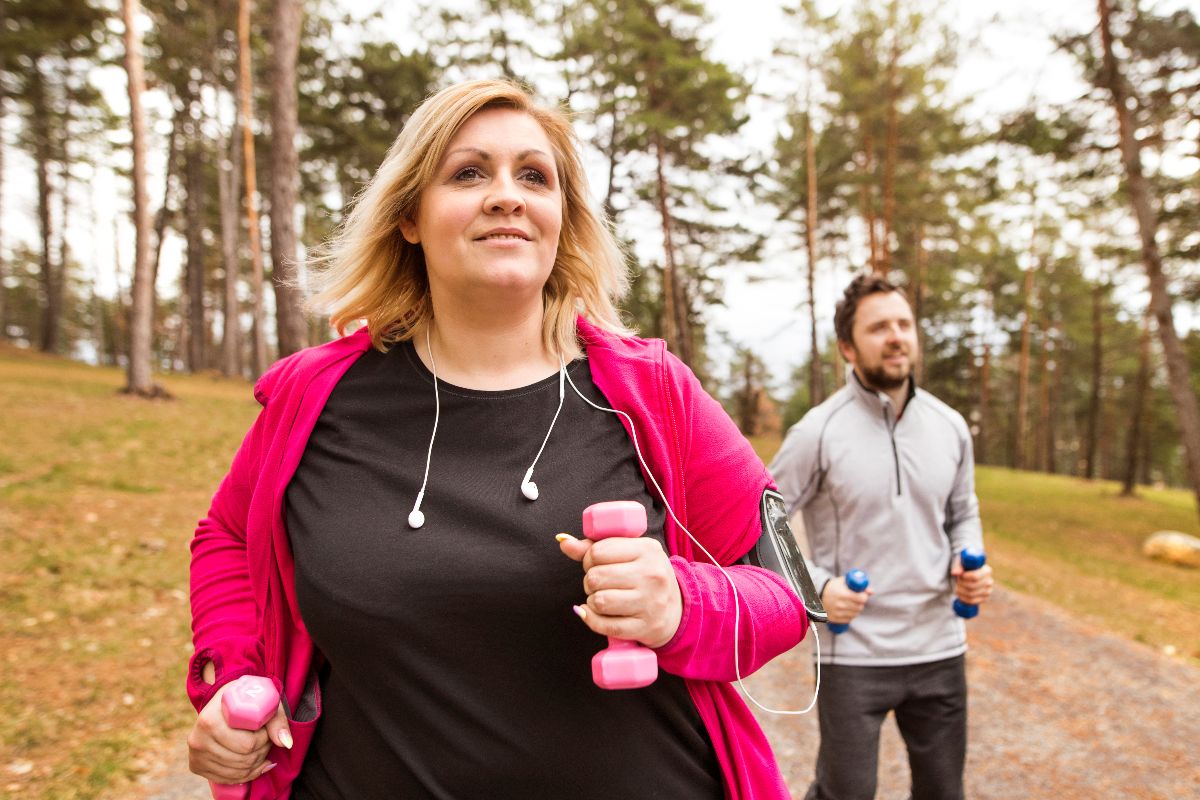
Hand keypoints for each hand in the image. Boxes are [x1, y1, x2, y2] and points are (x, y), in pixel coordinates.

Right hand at [187, 680, 290, 784]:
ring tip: (259, 746)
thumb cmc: (246, 700)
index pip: (247, 744)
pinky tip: (254, 761)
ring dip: (256, 761)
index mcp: (210, 720)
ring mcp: (196, 754)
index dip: (263, 739)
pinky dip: (247, 773)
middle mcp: (198, 739)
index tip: (265, 728)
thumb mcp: (263, 701)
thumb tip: (285, 743)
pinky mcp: (196, 766)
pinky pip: (228, 779)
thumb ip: (276, 720)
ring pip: (238, 771)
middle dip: (262, 750)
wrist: (223, 702)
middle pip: (243, 759)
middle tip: (265, 738)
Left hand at [557, 533, 681, 648]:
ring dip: (592, 601)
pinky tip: (597, 614)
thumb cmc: (645, 576)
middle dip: (590, 581)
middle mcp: (651, 574)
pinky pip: (605, 626)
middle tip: (599, 583)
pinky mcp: (645, 627)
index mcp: (647, 549)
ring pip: (599, 601)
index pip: (598, 551)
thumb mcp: (629, 553)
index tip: (596, 564)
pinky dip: (593, 620)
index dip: (589, 559)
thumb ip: (594, 546)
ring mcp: (650, 602)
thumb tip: (562, 541)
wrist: (677, 610)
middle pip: (595, 577)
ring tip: (601, 598)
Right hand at [820, 574, 871, 623]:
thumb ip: (859, 586)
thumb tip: (872, 591)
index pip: (861, 598)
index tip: (862, 594)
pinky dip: (850, 615)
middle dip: (860, 603)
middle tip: (857, 599)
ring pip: (855, 614)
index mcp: (842, 594)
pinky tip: (846, 609)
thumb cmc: (834, 587)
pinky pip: (849, 619)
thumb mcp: (844, 582)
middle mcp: (839, 604)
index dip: (864, 596)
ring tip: (850, 603)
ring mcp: (837, 613)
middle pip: (859, 607)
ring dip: (856, 609)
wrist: (817, 595)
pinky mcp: (834, 619)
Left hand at [951, 558, 993, 605]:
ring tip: (957, 587)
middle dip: (961, 584)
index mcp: (987, 570)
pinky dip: (963, 598)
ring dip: (961, 591)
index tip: (960, 576)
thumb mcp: (962, 564)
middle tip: (956, 581)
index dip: (965, 577)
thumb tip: (955, 573)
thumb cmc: (966, 568)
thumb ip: (958, 567)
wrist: (969, 576)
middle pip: (972, 586)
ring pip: (971, 594)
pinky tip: (960, 594)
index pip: (975, 576)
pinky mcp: (985, 599)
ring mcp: (988, 591)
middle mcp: (989, 581)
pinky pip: (972, 601)